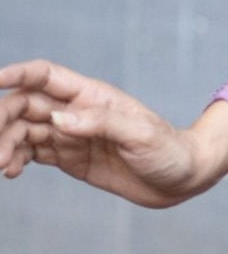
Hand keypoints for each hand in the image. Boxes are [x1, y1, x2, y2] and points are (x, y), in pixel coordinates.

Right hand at [0, 58, 204, 208]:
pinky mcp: (71, 159)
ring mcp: (72, 136)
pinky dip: (17, 160)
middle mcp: (77, 112)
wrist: (184, 178)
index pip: (45, 76)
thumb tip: (59, 119)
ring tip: (1, 164)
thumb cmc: (169, 150)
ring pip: (26, 132)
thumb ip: (100, 124)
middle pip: (26, 105)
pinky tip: (10, 171)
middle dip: (4, 119)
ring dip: (7, 143)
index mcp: (92, 96)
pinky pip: (35, 154)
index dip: (17, 74)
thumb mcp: (141, 135)